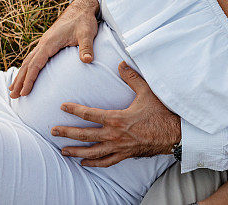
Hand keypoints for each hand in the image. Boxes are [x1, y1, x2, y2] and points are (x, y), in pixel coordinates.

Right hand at [8, 0, 99, 97]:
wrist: (82, 9)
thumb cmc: (84, 21)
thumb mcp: (87, 34)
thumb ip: (87, 47)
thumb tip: (88, 60)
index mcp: (49, 42)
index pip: (35, 64)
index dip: (29, 79)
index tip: (24, 92)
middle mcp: (44, 43)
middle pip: (28, 64)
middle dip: (19, 80)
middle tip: (13, 96)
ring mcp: (45, 42)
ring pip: (29, 60)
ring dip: (20, 75)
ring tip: (13, 89)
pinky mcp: (48, 43)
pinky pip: (34, 57)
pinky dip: (27, 67)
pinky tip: (26, 73)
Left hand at [52, 61, 180, 167]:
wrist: (174, 134)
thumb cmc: (161, 112)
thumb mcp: (147, 92)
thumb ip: (132, 77)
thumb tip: (121, 64)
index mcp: (117, 119)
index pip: (89, 114)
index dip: (74, 110)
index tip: (62, 107)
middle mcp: (114, 135)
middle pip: (85, 135)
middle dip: (67, 133)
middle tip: (53, 131)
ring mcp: (119, 147)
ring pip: (92, 153)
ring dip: (76, 152)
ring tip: (64, 151)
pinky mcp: (125, 155)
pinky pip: (106, 162)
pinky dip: (94, 163)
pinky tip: (85, 163)